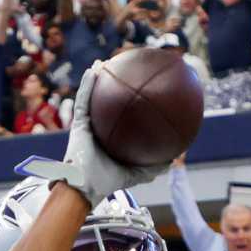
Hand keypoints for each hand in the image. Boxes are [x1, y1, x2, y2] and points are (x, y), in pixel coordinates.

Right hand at [24, 64, 170, 204]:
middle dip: (111, 86)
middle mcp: (97, 128)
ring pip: (91, 96)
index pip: (118, 116)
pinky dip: (86, 84)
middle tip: (122, 71)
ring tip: (104, 63)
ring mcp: (86, 125)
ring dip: (96, 78)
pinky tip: (93, 70)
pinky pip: (82, 100)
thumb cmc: (107, 183)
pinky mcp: (78, 124)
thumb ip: (152, 166)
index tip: (138, 88)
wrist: (86, 188)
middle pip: (104, 103)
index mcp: (108, 137)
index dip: (126, 102)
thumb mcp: (136, 174)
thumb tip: (172, 159)